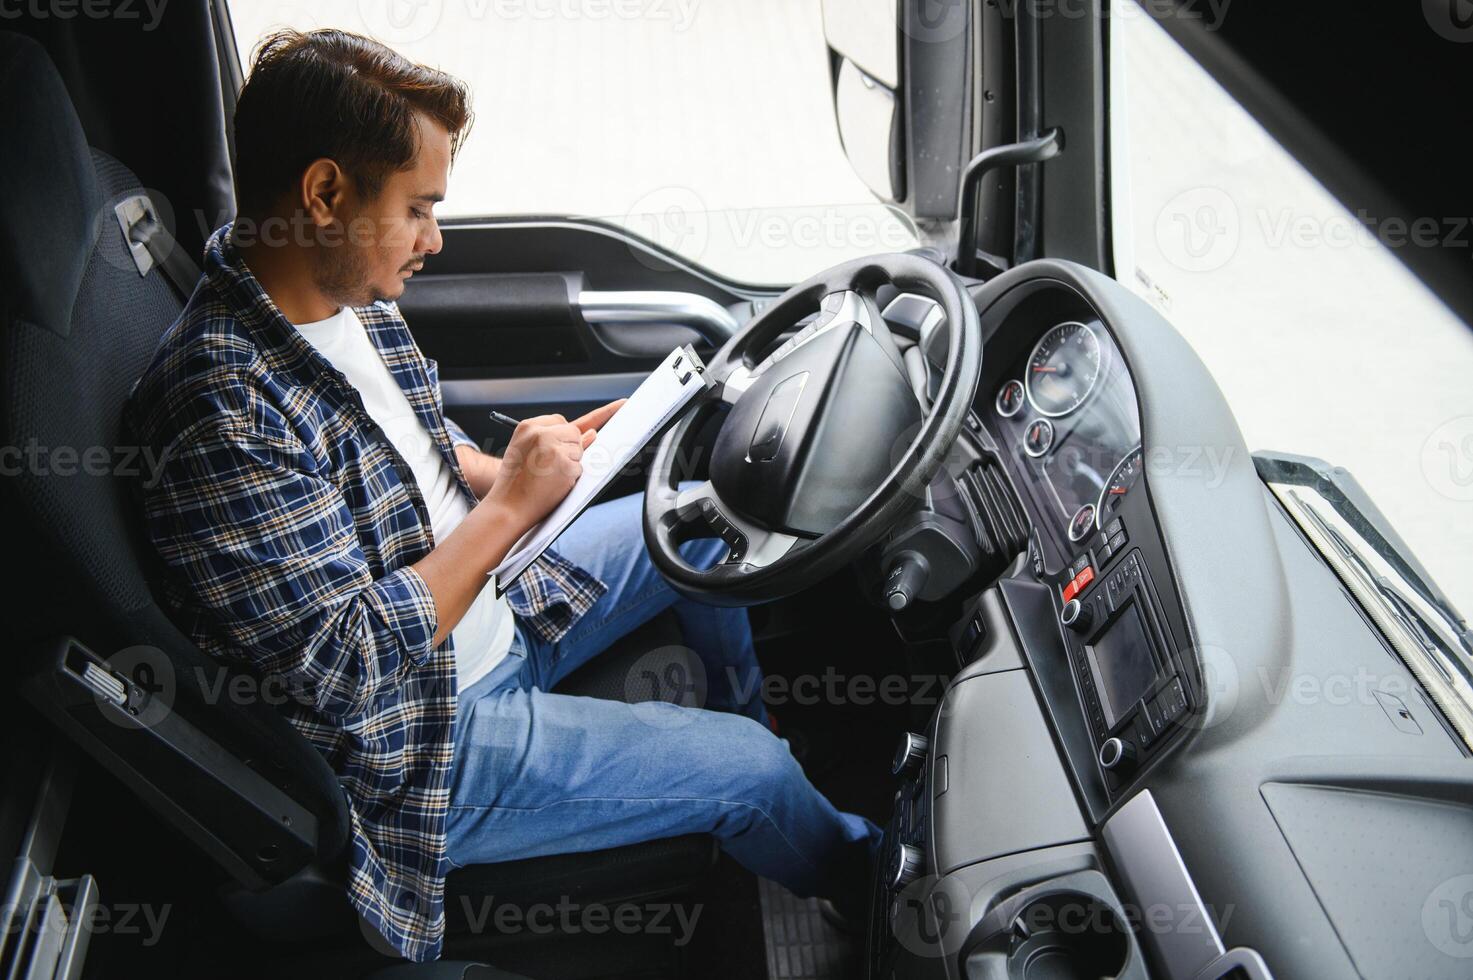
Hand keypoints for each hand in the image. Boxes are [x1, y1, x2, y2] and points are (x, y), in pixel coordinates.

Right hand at [483, 400, 623, 528]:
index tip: (623, 405)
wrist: (506, 507)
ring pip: (579, 449)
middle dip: (570, 448)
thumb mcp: (529, 454)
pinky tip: (553, 483)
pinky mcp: (564, 463)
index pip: (562, 421)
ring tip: (545, 477)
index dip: (587, 421)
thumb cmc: (516, 483)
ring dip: (570, 463)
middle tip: (547, 467)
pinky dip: (572, 477)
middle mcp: (540, 432)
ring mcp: (553, 447)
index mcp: (528, 427)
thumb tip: (592, 434)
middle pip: (574, 432)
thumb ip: (558, 441)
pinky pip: (580, 466)